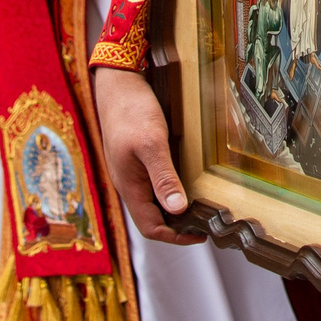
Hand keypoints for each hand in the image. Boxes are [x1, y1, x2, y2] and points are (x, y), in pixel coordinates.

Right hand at [93, 69, 199, 244]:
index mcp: (129, 186)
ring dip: (174, 207)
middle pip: (152, 218)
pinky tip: (185, 179)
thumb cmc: (131, 110)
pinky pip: (151, 184)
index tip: (200, 234)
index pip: (151, 228)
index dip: (175, 237)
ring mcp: (130, 170)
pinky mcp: (134, 157)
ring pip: (152, 201)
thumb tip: (178, 209)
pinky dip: (169, 189)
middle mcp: (128, 183)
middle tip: (205, 221)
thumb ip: (163, 177)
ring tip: (200, 204)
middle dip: (177, 225)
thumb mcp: (152, 143)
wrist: (116, 83)